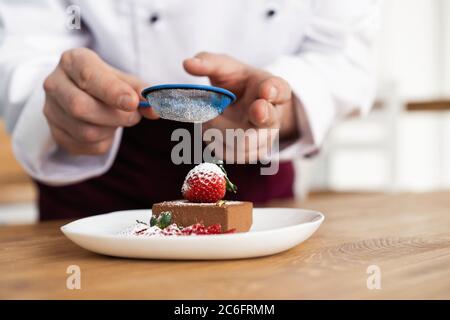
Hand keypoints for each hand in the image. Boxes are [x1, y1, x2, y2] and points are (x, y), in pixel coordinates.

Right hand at [43, 48, 157, 154]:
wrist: (82, 94)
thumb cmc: (106, 83)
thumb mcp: (124, 80)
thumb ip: (141, 92)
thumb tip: (155, 109)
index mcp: (73, 61)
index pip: (88, 76)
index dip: (112, 91)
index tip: (132, 103)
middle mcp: (55, 83)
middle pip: (81, 107)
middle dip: (115, 116)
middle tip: (134, 116)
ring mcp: (51, 110)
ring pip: (85, 131)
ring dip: (111, 129)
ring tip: (118, 120)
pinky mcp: (55, 133)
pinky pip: (85, 146)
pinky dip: (104, 141)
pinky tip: (106, 129)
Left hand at [183, 52, 297, 161]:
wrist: (242, 107)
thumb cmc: (235, 83)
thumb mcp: (224, 67)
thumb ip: (208, 63)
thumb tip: (187, 64)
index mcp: (270, 87)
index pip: (279, 89)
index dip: (274, 90)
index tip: (266, 89)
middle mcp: (273, 114)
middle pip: (269, 121)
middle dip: (260, 117)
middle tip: (251, 110)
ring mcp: (265, 137)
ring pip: (244, 142)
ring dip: (220, 130)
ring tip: (210, 117)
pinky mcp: (252, 153)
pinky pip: (232, 154)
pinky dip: (216, 143)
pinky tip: (211, 132)